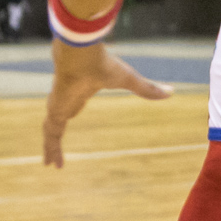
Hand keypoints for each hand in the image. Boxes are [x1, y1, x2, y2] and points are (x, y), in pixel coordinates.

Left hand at [43, 40, 173, 166]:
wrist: (81, 56)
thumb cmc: (103, 64)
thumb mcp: (129, 81)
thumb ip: (147, 88)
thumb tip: (171, 92)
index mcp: (80, 90)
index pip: (74, 104)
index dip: (72, 110)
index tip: (69, 115)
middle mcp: (65, 100)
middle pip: (59, 121)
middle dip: (56, 132)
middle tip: (55, 143)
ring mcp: (57, 107)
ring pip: (52, 132)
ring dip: (51, 148)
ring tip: (49, 164)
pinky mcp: (54, 113)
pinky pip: (51, 136)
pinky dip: (51, 149)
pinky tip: (51, 163)